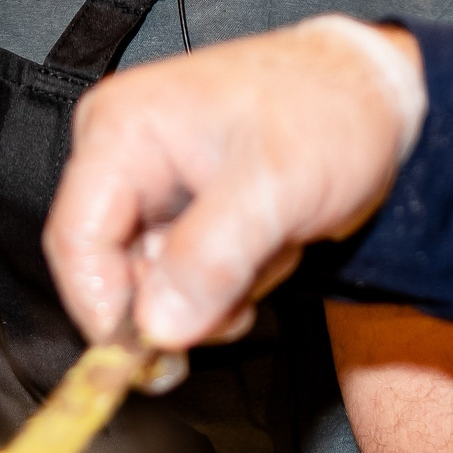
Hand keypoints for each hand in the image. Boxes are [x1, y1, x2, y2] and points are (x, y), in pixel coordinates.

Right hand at [42, 16, 426, 351]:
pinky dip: (228, 280)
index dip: (104, 308)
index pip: (76, 240)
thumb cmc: (328, 110)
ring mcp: (152, 182)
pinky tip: (266, 243)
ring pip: (153, 282)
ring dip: (215, 290)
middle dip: (180, 299)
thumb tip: (158, 326)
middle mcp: (123, 153)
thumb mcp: (274, 187)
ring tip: (269, 246)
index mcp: (121, 130)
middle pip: (111, 268)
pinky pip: (184, 276)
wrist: (376, 96)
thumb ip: (209, 258)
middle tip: (240, 303)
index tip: (153, 355)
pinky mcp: (182, 208)